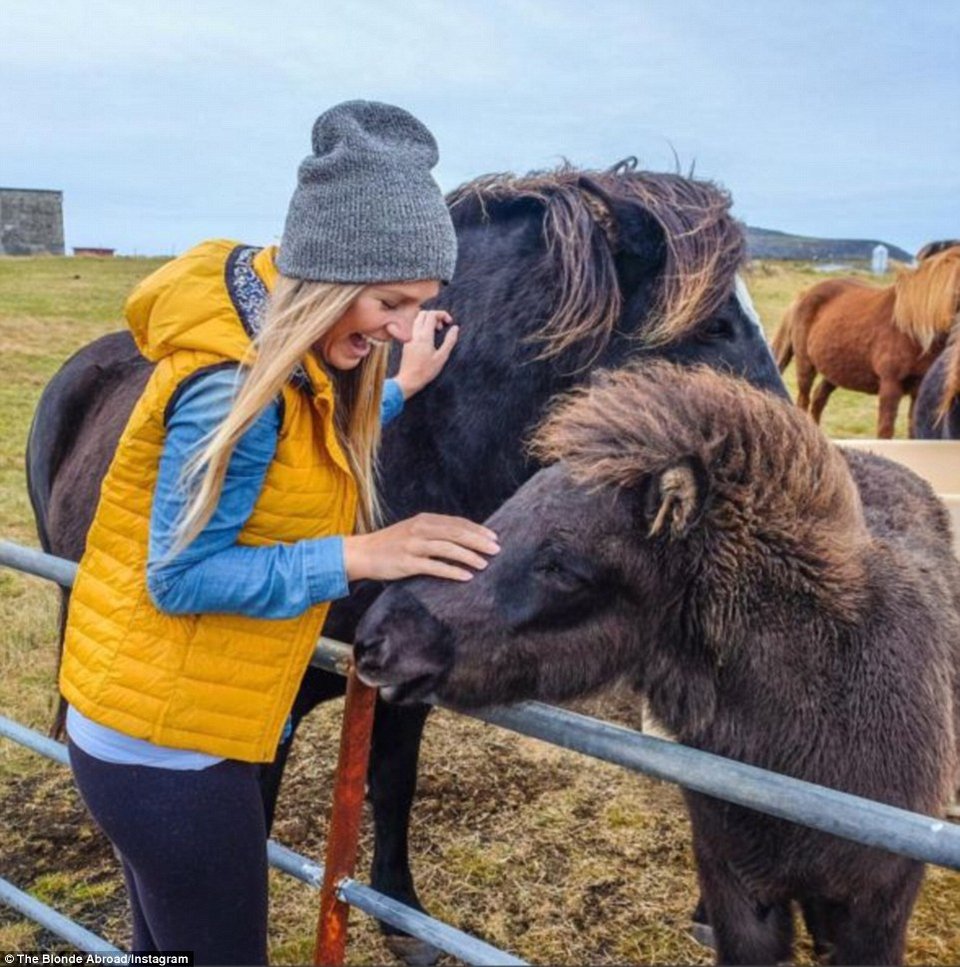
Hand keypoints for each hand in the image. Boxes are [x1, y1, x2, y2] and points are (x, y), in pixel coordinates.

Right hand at [343, 513, 498, 581]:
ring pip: (448, 548)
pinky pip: (435, 566)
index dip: (477, 529)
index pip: (457, 522)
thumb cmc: (390, 544)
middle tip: (496, 549)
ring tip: (485, 564)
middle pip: (456, 533)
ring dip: (469, 556)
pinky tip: (466, 576)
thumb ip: (433, 531)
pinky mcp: (407, 563)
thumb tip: (462, 537)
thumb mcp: (412, 530)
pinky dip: (453, 571)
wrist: (362, 553)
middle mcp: (420, 530)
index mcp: (423, 520)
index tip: (493, 537)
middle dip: (479, 541)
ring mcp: (413, 545)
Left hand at [393, 310, 457, 399]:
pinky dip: (423, 327)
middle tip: (442, 326)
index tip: (449, 322)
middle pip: (423, 314)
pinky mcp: (407, 343)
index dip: (442, 314)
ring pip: (417, 320)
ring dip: (428, 321)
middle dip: (435, 316)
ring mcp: (409, 338)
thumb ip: (449, 341)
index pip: (432, 315)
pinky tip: (429, 339)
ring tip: (437, 332)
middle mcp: (415, 334)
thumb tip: (455, 328)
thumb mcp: (442, 357)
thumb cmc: (426, 371)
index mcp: (424, 336)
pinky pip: (414, 328)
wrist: (408, 380)